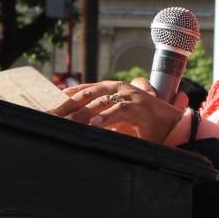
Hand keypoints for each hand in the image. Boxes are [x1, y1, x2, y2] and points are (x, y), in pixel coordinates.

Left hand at [50, 77, 186, 142]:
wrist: (172, 126)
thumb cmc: (142, 125)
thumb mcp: (116, 122)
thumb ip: (99, 120)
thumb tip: (75, 129)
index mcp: (111, 89)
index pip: (82, 91)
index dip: (64, 99)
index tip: (46, 109)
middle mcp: (118, 88)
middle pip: (85, 95)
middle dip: (66, 107)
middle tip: (50, 118)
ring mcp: (129, 95)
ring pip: (100, 102)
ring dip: (81, 114)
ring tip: (66, 123)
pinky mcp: (140, 107)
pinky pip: (120, 111)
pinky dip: (106, 117)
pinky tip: (94, 124)